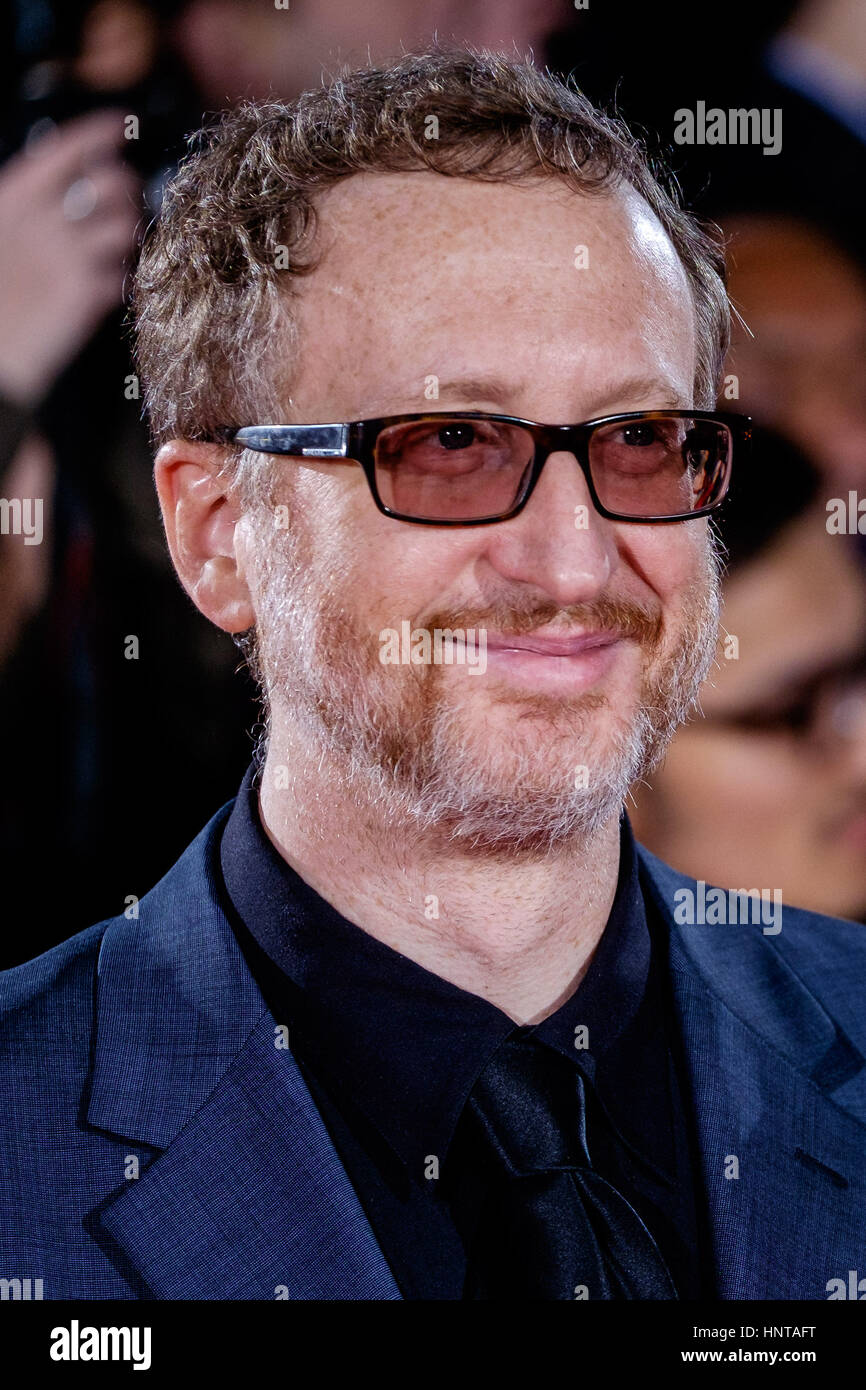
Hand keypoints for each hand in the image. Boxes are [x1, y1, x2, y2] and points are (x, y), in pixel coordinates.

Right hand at [0, 109, 141, 406]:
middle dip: (126, 189)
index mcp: (13, 198)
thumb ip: (27, 209)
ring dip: (130, 233)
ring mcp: (67, 257)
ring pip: (127, 226)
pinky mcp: (85, 295)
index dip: (98, 134)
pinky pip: (123, 273)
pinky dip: (121, 276)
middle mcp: (43, 221)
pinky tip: (108, 282)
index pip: (64, 150)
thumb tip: (62, 190)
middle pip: (111, 183)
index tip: (119, 126)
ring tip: (119, 245)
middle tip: (126, 200)